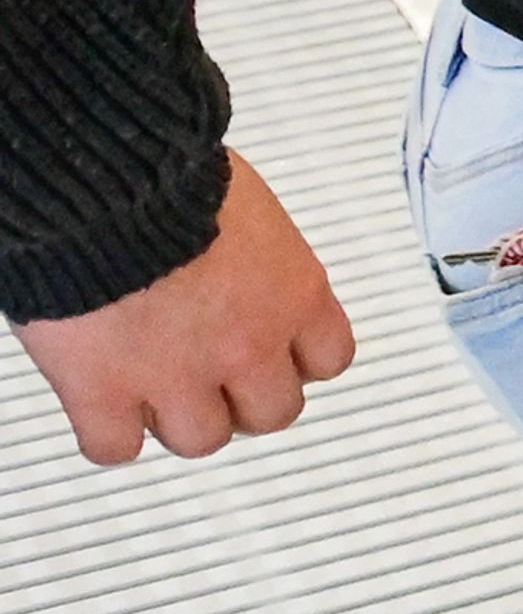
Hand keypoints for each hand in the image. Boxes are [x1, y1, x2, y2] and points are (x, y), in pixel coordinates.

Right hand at [12, 156, 356, 464]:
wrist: (102, 179)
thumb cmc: (168, 166)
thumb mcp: (245, 203)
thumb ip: (252, 252)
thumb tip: (237, 248)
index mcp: (294, 291)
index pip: (329, 359)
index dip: (295, 360)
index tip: (275, 352)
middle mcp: (249, 343)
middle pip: (272, 413)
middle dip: (242, 398)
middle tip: (212, 376)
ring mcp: (179, 376)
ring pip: (201, 440)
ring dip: (179, 418)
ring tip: (155, 388)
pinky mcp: (105, 392)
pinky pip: (116, 447)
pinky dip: (109, 433)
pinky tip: (101, 405)